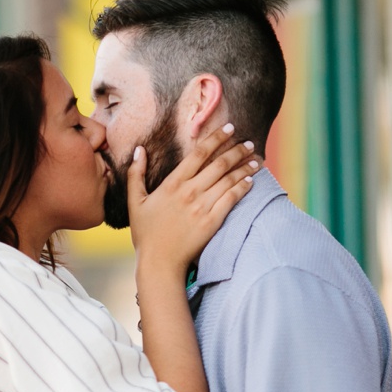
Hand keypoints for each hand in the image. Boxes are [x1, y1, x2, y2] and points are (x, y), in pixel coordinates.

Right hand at [127, 124, 257, 274]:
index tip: (229, 129)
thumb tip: (139, 150)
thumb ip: (136, 174)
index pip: (199, 153)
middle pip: (219, 163)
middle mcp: (189, 191)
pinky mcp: (212, 221)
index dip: (216, 138)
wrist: (159, 262)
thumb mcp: (134, 202)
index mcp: (172, 183)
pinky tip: (251, 180)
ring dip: (245, 167)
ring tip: (256, 159)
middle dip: (237, 150)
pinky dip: (243, 187)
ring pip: (228, 179)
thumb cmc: (146, 234)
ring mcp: (202, 206)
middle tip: (249, 143)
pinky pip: (232, 199)